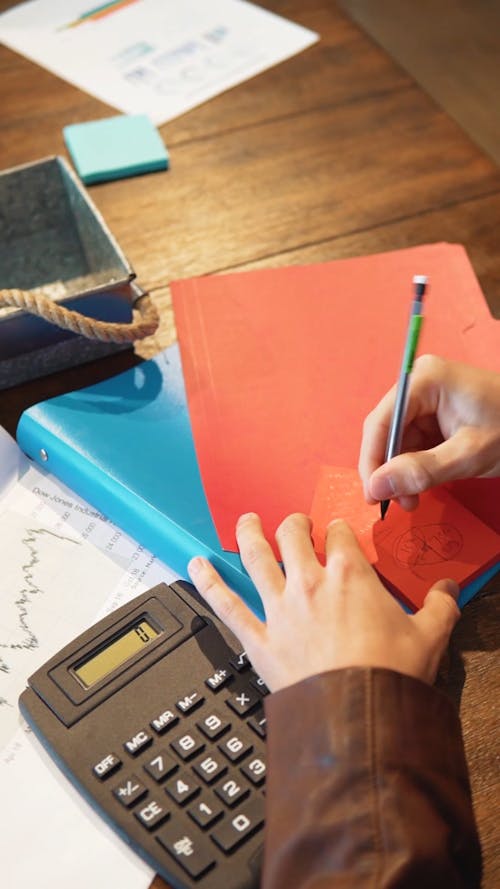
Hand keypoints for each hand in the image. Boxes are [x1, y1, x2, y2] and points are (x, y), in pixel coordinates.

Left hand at [188, 512, 459, 691]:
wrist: (357, 717)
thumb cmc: (388, 675)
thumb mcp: (428, 636)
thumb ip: (439, 607)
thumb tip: (448, 590)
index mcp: (348, 575)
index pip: (339, 535)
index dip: (338, 530)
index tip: (339, 533)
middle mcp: (308, 584)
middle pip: (293, 536)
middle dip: (293, 524)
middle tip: (294, 523)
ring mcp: (279, 609)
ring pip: (256, 558)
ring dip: (248, 535)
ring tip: (245, 521)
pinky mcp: (258, 639)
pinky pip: (226, 605)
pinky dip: (208, 583)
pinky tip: (195, 565)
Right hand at [359, 355, 499, 510]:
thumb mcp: (469, 455)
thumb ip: (422, 470)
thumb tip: (377, 486)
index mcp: (425, 380)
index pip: (382, 421)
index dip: (372, 460)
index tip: (373, 495)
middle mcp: (420, 384)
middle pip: (386, 431)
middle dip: (389, 469)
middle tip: (395, 503)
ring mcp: (427, 399)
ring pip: (397, 441)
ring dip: (400, 473)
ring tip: (411, 500)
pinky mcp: (435, 415)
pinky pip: (413, 443)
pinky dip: (413, 467)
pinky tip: (420, 487)